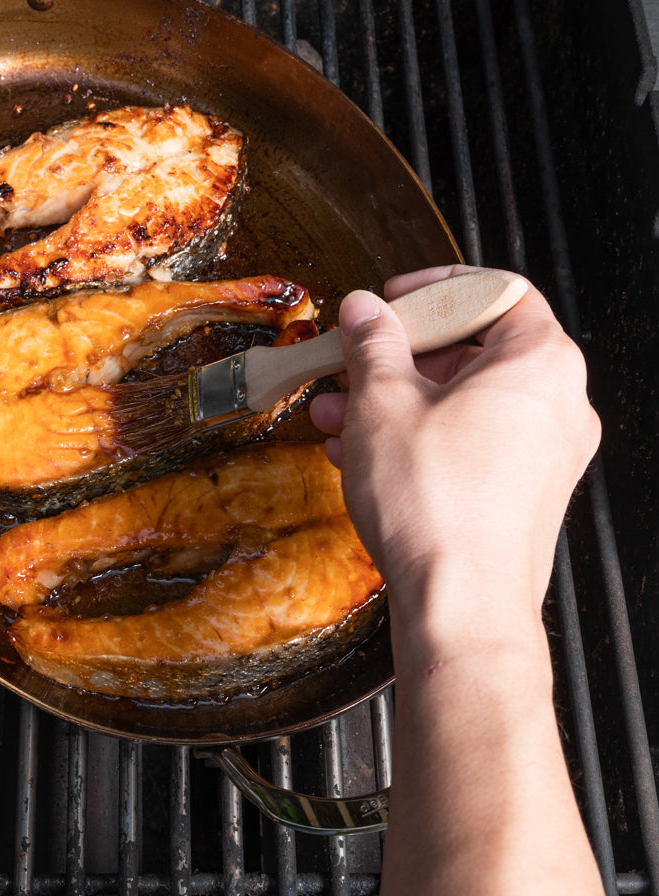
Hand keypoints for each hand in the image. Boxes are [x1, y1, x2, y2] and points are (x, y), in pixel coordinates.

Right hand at [308, 265, 598, 629]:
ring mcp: (548, 454)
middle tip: (353, 358)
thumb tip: (365, 311)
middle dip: (401, 355)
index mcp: (541, 362)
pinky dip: (420, 438)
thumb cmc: (436, 506)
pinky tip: (360, 454)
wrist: (461, 606)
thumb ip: (373, 343)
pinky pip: (472, 444)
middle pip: (477, 349)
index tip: (391, 302)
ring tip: (337, 413)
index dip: (435, 288)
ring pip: (465, 402)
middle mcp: (559, 404)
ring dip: (398, 400)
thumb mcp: (382, 403)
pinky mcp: (526, 494)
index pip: (497, 291)